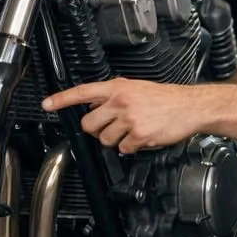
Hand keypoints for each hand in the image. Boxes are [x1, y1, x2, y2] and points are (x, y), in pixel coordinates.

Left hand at [41, 78, 200, 152]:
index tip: (47, 104)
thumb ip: (114, 95)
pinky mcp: (138, 135)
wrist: (189, 106)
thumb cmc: (165, 98)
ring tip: (132, 130)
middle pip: (89, 124)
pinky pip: (123, 149)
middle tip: (113, 126)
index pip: (83, 92)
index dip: (62, 99)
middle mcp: (121, 101)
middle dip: (98, 129)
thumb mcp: (136, 88)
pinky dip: (131, 147)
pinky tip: (142, 137)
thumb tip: (93, 104)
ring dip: (116, 140)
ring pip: (105, 139)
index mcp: (118, 87)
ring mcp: (129, 118)